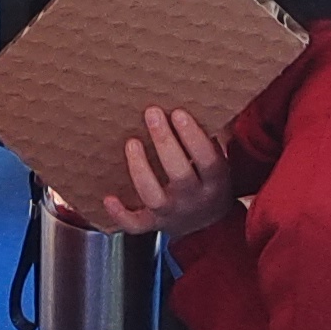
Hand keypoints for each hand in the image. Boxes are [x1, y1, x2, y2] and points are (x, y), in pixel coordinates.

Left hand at [96, 108, 236, 239]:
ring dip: (140, 169)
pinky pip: (135, 225)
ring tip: (132, 143)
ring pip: (153, 196)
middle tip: (152, 113)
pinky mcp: (152, 224)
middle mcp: (193, 199)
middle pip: (180, 174)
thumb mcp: (222, 163)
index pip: (207, 160)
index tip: (179, 112)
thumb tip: (208, 102)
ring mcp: (171, 213)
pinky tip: (108, 197)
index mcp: (215, 182)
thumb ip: (215, 139)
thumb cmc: (211, 184)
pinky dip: (120, 214)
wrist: (209, 228)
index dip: (193, 137)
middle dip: (165, 143)